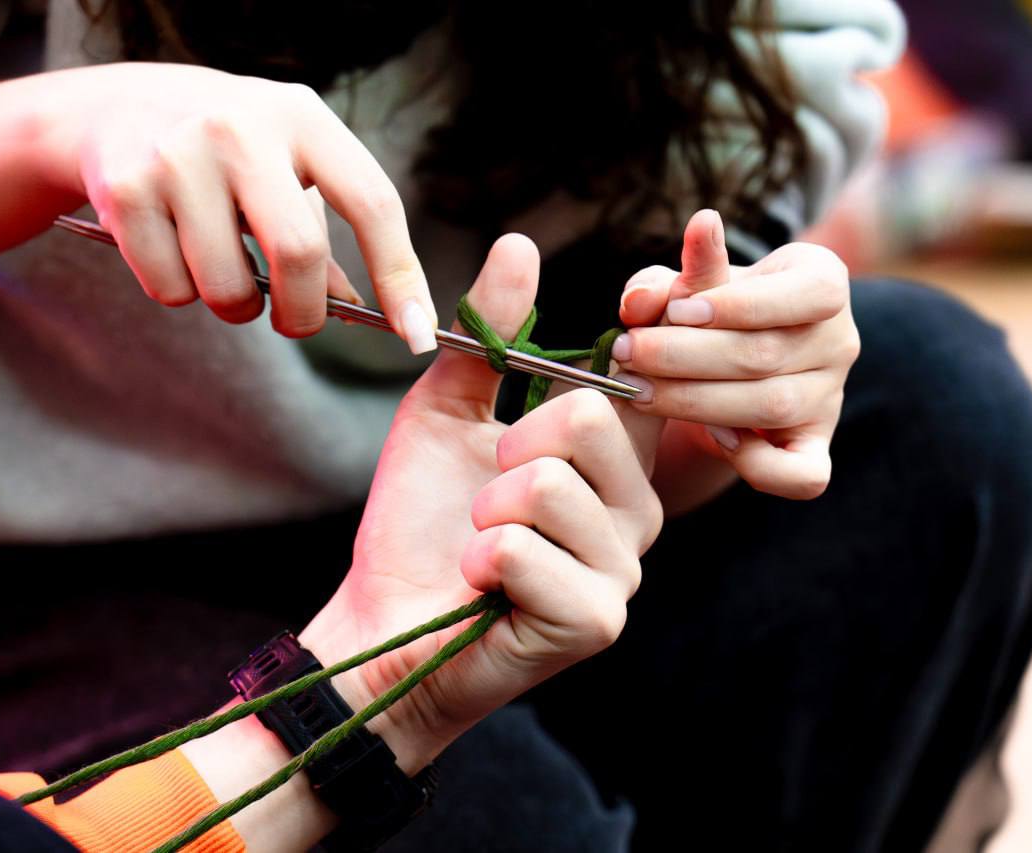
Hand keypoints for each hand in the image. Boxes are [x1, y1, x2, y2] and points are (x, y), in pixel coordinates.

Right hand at [41, 63, 436, 349]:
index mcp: (301, 117)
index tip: (417, 333)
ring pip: (227, 286)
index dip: (400, 275)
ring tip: (221, 271)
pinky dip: (178, 292)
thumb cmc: (220, 148)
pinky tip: (172, 248)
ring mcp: (179, 154)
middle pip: (300, 252)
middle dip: (303, 312)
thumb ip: (323, 234)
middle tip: (295, 321)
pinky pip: (170, 288)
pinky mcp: (126, 188)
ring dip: (234, 307)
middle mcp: (242, 127)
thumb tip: (359, 309)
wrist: (108, 106)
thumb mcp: (283, 166)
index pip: (373, 203)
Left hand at [300, 234, 663, 770]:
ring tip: (478, 544)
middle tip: (487, 492)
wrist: (380, 622)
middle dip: (504, 448)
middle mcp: (636, 510)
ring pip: (546, 484)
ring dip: (481, 510)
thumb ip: (487, 340)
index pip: (649, 379)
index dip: (648, 333)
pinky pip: (517, 548)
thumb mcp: (444, 414)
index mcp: (614, 459)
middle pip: (585, 418)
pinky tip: (480, 588)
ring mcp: (621, 570)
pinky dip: (474, 559)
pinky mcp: (593, 620)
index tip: (650, 292)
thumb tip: (521, 241)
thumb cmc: (419, 522)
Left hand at [610, 209, 858, 498]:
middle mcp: (839, 341)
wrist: (722, 361)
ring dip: (695, 402)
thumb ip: (657, 287)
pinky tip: (712, 439)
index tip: (676, 310)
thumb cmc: (705, 312)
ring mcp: (829, 399)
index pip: (810, 292)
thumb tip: (638, 301)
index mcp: (823, 280)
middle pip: (770, 353)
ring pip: (773, 406)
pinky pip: (802, 474)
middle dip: (686, 355)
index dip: (740, 304)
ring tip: (639, 390)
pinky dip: (757, 465)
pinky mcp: (813, 448)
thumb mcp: (683, 287)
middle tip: (628, 353)